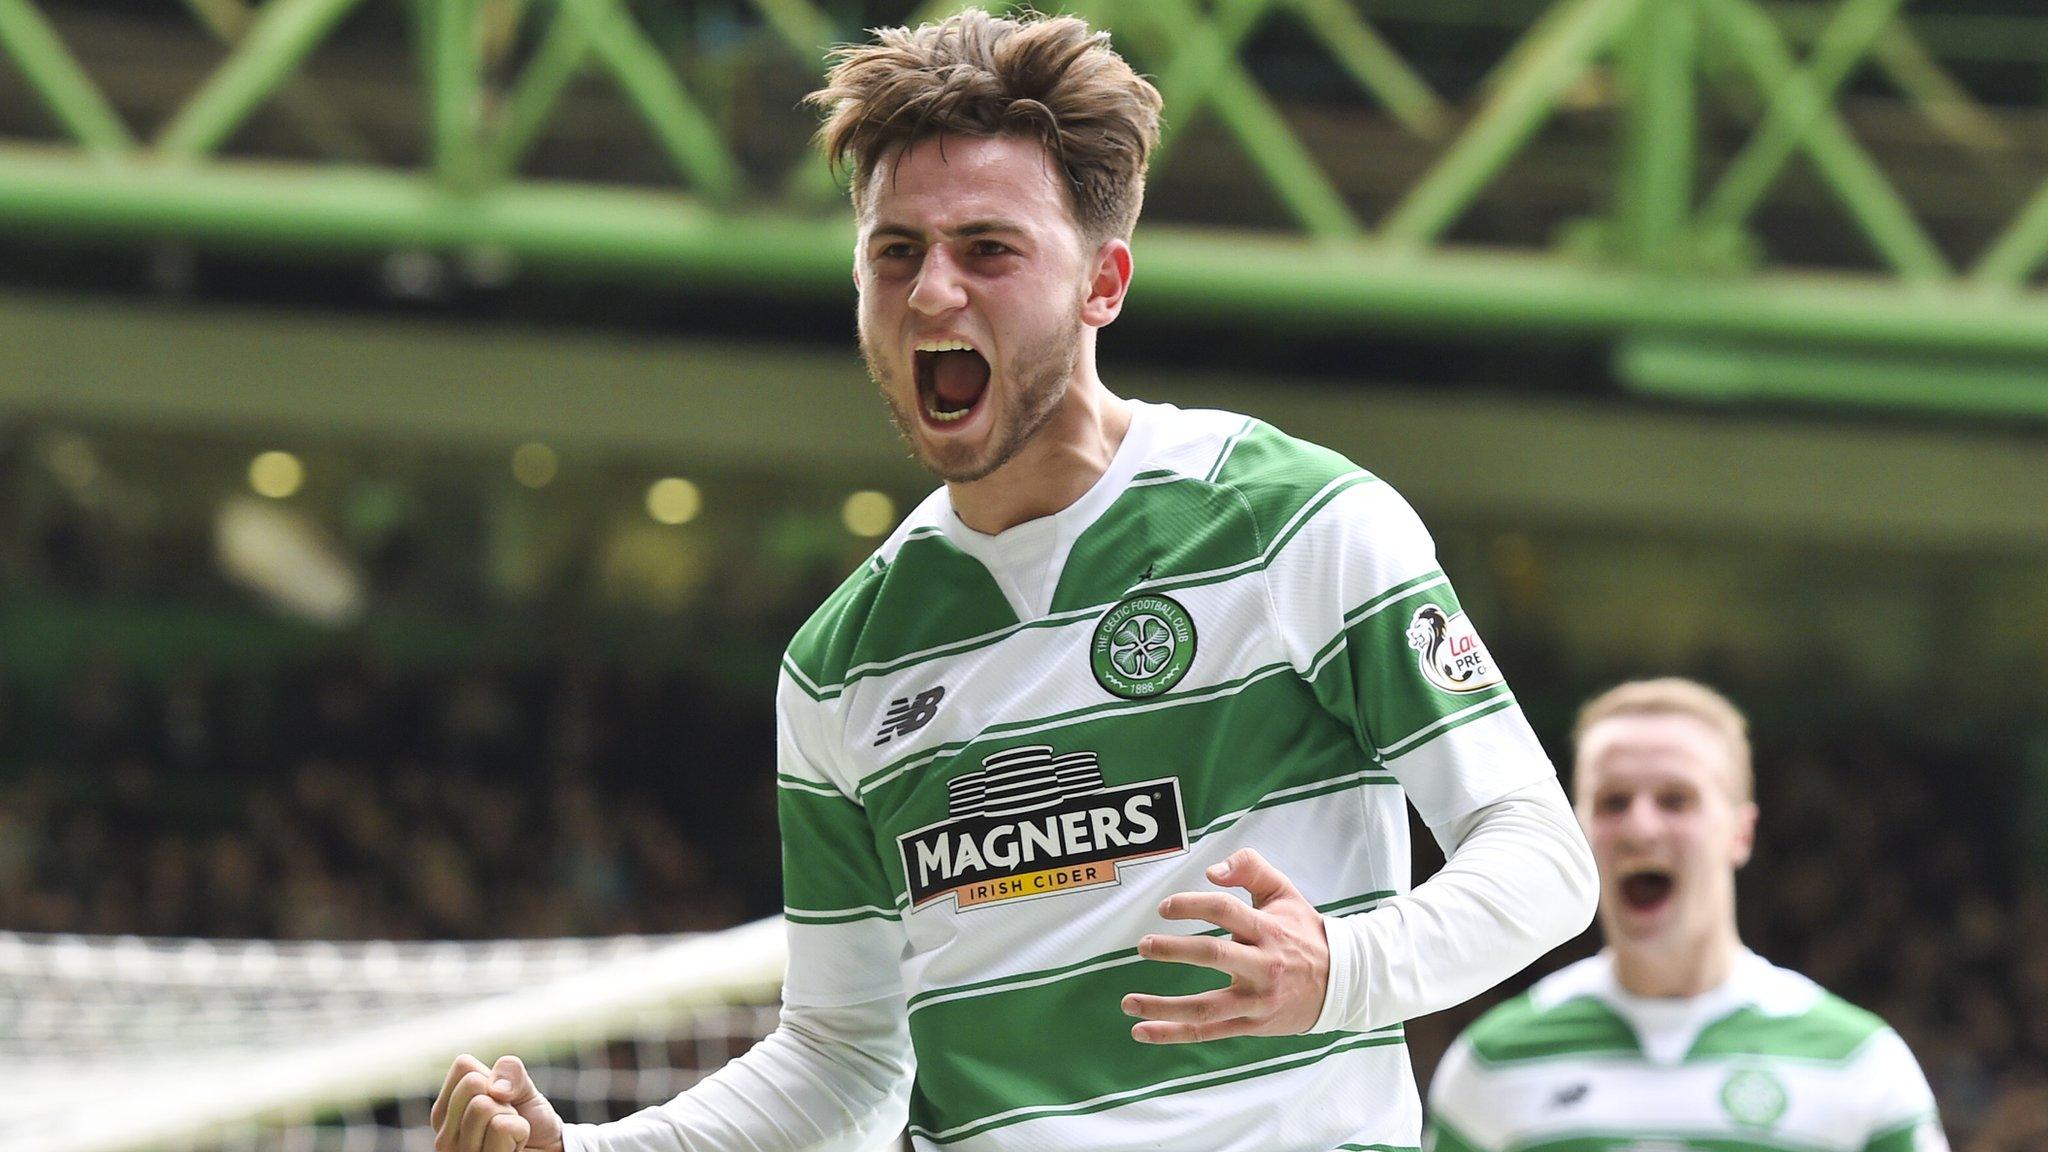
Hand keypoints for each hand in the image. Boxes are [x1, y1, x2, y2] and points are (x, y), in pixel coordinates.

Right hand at [431, 1053, 564, 1151]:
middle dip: (501, 1098)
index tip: (500, 1100)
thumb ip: (510, 1071)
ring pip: (483, 1106)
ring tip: (509, 1135)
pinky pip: (501, 1128)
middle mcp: (444, 1134)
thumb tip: (495, 1087)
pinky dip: (519, 1132)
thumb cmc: (529, 1119)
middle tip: (507, 1118)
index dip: (492, 1077)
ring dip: (511, 1117)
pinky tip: (514, 1147)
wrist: (547, 1150)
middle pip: (472, 1084)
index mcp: (446, 1109)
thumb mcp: (523, 1087)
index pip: (463, 1066)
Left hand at [1120, 848, 1329, 1043]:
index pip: (1225, 910)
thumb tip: (1212, 871)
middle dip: (1173, 950)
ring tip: (1127, 1002)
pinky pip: (1207, 1032)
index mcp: (1268, 929)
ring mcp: (1256, 1000)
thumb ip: (1250, 869)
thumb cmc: (1303, 932)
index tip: (1165, 907)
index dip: (1192, 905)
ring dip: (1162, 1007)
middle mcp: (1262, 965)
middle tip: (1143, 945)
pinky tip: (1142, 1031)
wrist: (1342, 983)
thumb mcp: (1284, 892)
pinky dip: (1172, 1033)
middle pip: (1213, 955)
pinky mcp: (1251, 1024)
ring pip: (1205, 1007)